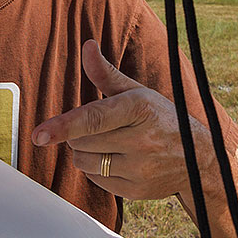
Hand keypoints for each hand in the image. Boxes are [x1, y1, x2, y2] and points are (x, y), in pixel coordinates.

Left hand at [32, 39, 205, 200]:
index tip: (39, 134)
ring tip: (106, 143)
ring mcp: (139, 168)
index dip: (64, 126)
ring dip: (84, 152)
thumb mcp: (136, 91)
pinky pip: (96, 181)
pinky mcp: (136, 191)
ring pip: (84, 162)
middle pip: (82, 141)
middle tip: (97, 128)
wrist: (198, 157)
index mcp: (138, 108)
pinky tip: (115, 159)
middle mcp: (141, 140)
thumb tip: (87, 46)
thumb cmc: (161, 117)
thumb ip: (105, 73)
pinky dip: (96, 170)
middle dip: (78, 134)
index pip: (94, 118)